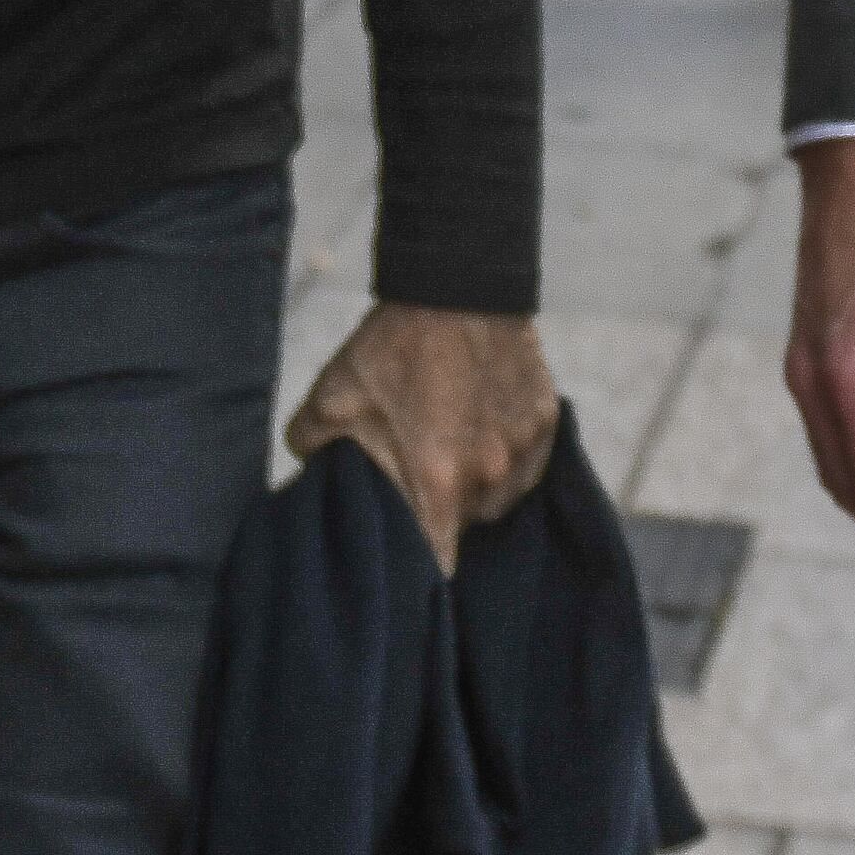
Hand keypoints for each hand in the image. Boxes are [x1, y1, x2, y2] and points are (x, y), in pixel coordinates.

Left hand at [286, 303, 558, 576]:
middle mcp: (487, 478)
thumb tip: (308, 477)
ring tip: (448, 443)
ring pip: (496, 497)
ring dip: (473, 485)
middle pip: (464, 526)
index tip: (406, 563)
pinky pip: (525, 463)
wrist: (455, 282)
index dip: (420, 572)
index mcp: (436, 482)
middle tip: (415, 475)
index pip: (437, 566)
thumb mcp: (332, 397)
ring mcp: (523, 451)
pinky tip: (479, 424)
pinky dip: (504, 456)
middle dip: (439, 511)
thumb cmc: (391, 346)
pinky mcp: (546, 422)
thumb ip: (312, 450)